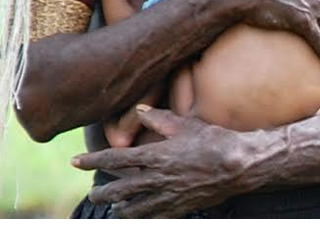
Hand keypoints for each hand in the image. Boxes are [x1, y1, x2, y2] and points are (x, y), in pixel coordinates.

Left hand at [73, 108, 249, 217]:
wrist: (237, 165)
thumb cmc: (212, 139)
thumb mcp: (184, 124)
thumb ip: (159, 119)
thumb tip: (140, 110)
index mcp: (155, 155)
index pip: (116, 158)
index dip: (93, 160)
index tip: (76, 161)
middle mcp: (157, 178)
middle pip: (120, 189)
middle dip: (103, 191)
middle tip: (92, 192)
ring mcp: (168, 196)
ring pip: (134, 207)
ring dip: (119, 207)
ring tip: (111, 206)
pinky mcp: (179, 207)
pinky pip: (154, 215)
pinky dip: (141, 216)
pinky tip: (137, 215)